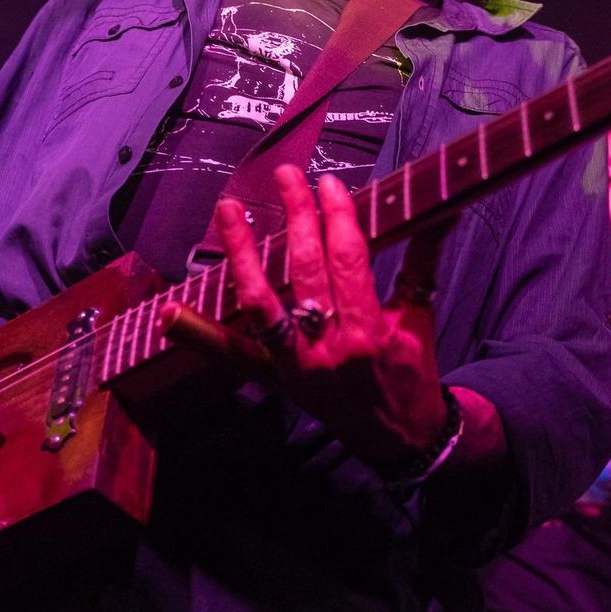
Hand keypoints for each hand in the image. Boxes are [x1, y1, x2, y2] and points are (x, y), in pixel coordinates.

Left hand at [166, 166, 447, 467]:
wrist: (398, 437)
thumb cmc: (410, 371)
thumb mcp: (419, 317)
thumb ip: (424, 261)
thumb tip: (443, 210)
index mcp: (370, 330)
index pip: (348, 259)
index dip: (336, 217)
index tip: (327, 183)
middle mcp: (327, 347)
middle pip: (305, 269)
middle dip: (295, 216)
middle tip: (286, 175)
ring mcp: (294, 363)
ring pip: (261, 301)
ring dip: (242, 252)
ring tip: (229, 207)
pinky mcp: (274, 376)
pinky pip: (232, 352)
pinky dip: (199, 333)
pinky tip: (167, 312)